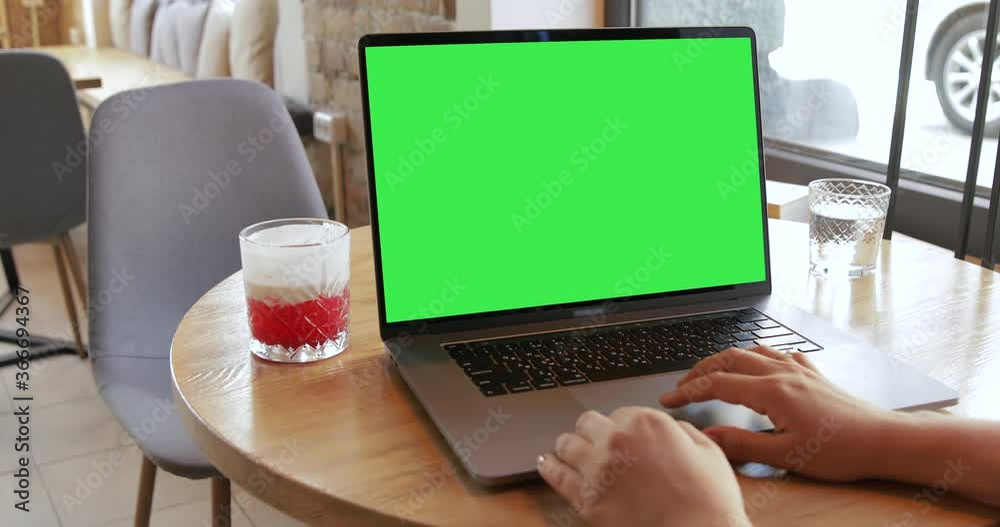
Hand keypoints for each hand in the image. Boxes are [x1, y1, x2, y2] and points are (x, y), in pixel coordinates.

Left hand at [538, 407, 748, 526]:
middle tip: (597, 441)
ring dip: (570, 446)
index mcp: (647, 423)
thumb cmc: (708, 503)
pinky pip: (555, 475)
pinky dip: (549, 466)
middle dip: (594, 431)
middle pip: (588, 423)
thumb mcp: (708, 453)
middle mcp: (617, 440)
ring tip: (569, 450)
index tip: (625, 435)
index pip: (621, 413)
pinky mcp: (585, 499)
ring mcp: (597, 469)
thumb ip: (682, 432)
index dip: (624, 426)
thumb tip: (671, 428)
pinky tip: (547, 463)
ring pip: (566, 444)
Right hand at [659, 345, 900, 481]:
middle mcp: (783, 373)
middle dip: (701, 369)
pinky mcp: (813, 374)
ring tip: (712, 371)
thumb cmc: (841, 450)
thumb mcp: (785, 454)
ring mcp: (799, 370)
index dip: (688, 391)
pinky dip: (758, 355)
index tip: (670, 400)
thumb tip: (707, 436)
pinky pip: (778, 353)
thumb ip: (742, 444)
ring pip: (752, 351)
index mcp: (772, 391)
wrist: (884, 439)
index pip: (717, 384)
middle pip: (729, 358)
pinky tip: (760, 364)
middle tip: (683, 385)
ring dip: (726, 359)